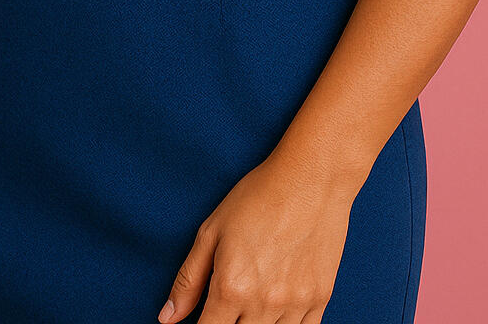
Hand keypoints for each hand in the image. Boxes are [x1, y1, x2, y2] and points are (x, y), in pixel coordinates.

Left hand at [157, 146, 363, 323]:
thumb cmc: (258, 196)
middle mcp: (262, 304)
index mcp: (231, 288)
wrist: (312, 177)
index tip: (206, 319)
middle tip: (231, 304)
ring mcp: (294, 304)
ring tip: (254, 300)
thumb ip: (188, 279)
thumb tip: (167, 319)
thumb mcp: (212, 230)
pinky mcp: (320, 299)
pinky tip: (278, 306)